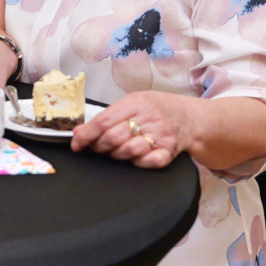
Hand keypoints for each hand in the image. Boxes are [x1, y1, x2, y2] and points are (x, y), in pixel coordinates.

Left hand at [71, 90, 187, 168]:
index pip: (104, 121)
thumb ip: (105, 117)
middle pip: (114, 137)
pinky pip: (149, 162)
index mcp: (136, 103)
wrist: (188, 116)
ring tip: (115, 151)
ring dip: (116, 155)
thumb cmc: (155, 108)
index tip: (77, 144)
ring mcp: (161, 135)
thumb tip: (79, 132)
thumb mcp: (130, 103)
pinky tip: (133, 157)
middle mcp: (149, 118)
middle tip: (96, 147)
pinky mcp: (170, 151)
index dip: (86, 135)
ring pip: (129, 151)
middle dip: (99, 146)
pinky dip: (137, 163)